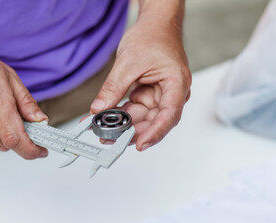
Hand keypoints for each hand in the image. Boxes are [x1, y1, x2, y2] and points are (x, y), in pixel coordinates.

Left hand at [90, 10, 190, 150]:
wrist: (154, 25)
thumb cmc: (153, 36)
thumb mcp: (128, 63)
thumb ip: (113, 89)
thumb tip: (99, 110)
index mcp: (176, 83)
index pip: (169, 114)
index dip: (155, 132)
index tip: (141, 144)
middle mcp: (171, 93)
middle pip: (154, 121)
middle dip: (132, 132)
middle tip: (109, 139)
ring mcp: (160, 95)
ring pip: (142, 118)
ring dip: (123, 125)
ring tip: (101, 129)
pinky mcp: (148, 95)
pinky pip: (135, 110)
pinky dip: (121, 114)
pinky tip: (106, 118)